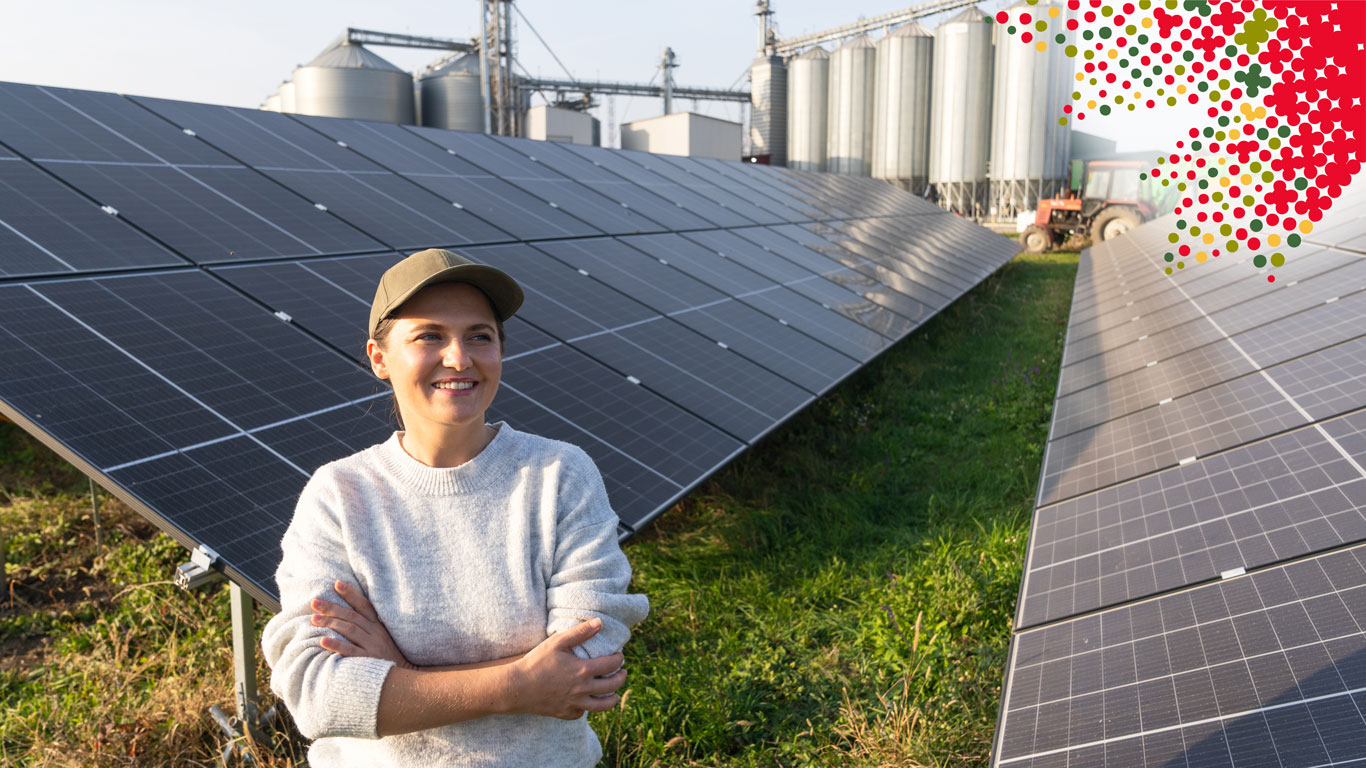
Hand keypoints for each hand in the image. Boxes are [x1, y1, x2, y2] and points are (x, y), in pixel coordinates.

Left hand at [311, 580, 416, 670]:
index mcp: (379, 626)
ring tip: (314, 619)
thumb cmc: (390, 658)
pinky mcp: (369, 660)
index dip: (351, 594)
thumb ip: (370, 628)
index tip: (336, 583)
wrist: (405, 678)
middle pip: (352, 616)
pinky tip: (323, 641)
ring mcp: (372, 646)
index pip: (364, 605)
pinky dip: (337, 645)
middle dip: (332, 608)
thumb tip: (350, 617)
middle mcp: (376, 633)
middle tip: (314, 602)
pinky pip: (351, 651)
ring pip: (350, 630)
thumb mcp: (384, 638)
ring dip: (331, 623)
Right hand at [506, 619, 626, 719]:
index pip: (611, 665)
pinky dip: (587, 708)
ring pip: (601, 706)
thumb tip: (599, 623)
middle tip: (623, 672)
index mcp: (583, 670)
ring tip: (614, 694)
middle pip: (611, 686)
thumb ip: (580, 632)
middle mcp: (583, 689)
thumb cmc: (536, 661)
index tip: (620, 655)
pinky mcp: (565, 713)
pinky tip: (587, 702)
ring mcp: (574, 704)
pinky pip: (582, 713)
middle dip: (621, 678)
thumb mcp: (557, 642)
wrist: (516, 688)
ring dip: (611, 699)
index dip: (619, 659)